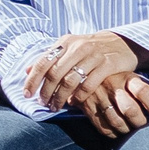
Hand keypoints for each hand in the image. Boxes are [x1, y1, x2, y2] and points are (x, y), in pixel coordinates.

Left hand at [26, 32, 142, 110]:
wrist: (122, 43)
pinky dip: (79, 96)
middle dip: (46, 92)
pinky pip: (89, 84)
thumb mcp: (69, 47)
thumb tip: (26, 71)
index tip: (27, 94)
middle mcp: (78, 47)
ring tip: (56, 106)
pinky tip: (74, 102)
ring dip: (60, 97)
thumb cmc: (90, 48)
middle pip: (55, 73)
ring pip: (71, 80)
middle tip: (43, 104)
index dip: (33, 79)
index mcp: (65, 42)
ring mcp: (93, 56)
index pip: (43, 62)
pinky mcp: (107, 65)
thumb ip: (49, 58)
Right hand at [71, 72, 148, 137]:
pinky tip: (117, 129)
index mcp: (126, 77)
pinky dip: (113, 133)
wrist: (83, 74)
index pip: (143, 91)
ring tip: (130, 127)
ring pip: (117, 122)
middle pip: (130, 110)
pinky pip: (103, 128)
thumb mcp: (133, 80)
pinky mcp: (87, 107)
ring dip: (127, 129)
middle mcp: (111, 86)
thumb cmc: (116, 79)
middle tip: (142, 122)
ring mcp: (98, 97)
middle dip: (140, 121)